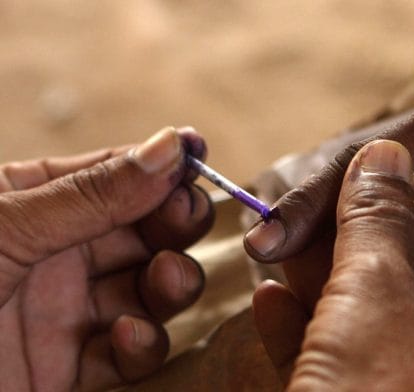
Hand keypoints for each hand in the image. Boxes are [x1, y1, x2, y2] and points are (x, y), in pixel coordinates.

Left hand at [0, 127, 213, 390]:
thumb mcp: (3, 227)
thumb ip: (92, 194)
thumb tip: (170, 147)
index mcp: (34, 202)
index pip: (117, 172)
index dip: (162, 163)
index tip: (200, 155)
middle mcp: (58, 253)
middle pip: (145, 230)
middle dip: (175, 223)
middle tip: (185, 220)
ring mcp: (67, 311)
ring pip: (150, 289)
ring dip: (170, 282)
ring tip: (165, 280)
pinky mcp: (70, 369)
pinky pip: (129, 352)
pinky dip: (140, 344)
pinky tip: (122, 336)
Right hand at [252, 141, 413, 390]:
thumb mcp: (374, 299)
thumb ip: (377, 223)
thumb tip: (384, 154)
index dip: (391, 203)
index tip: (344, 177)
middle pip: (405, 284)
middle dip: (345, 246)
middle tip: (299, 214)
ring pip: (367, 327)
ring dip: (319, 287)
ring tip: (276, 252)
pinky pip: (342, 369)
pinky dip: (306, 334)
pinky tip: (271, 302)